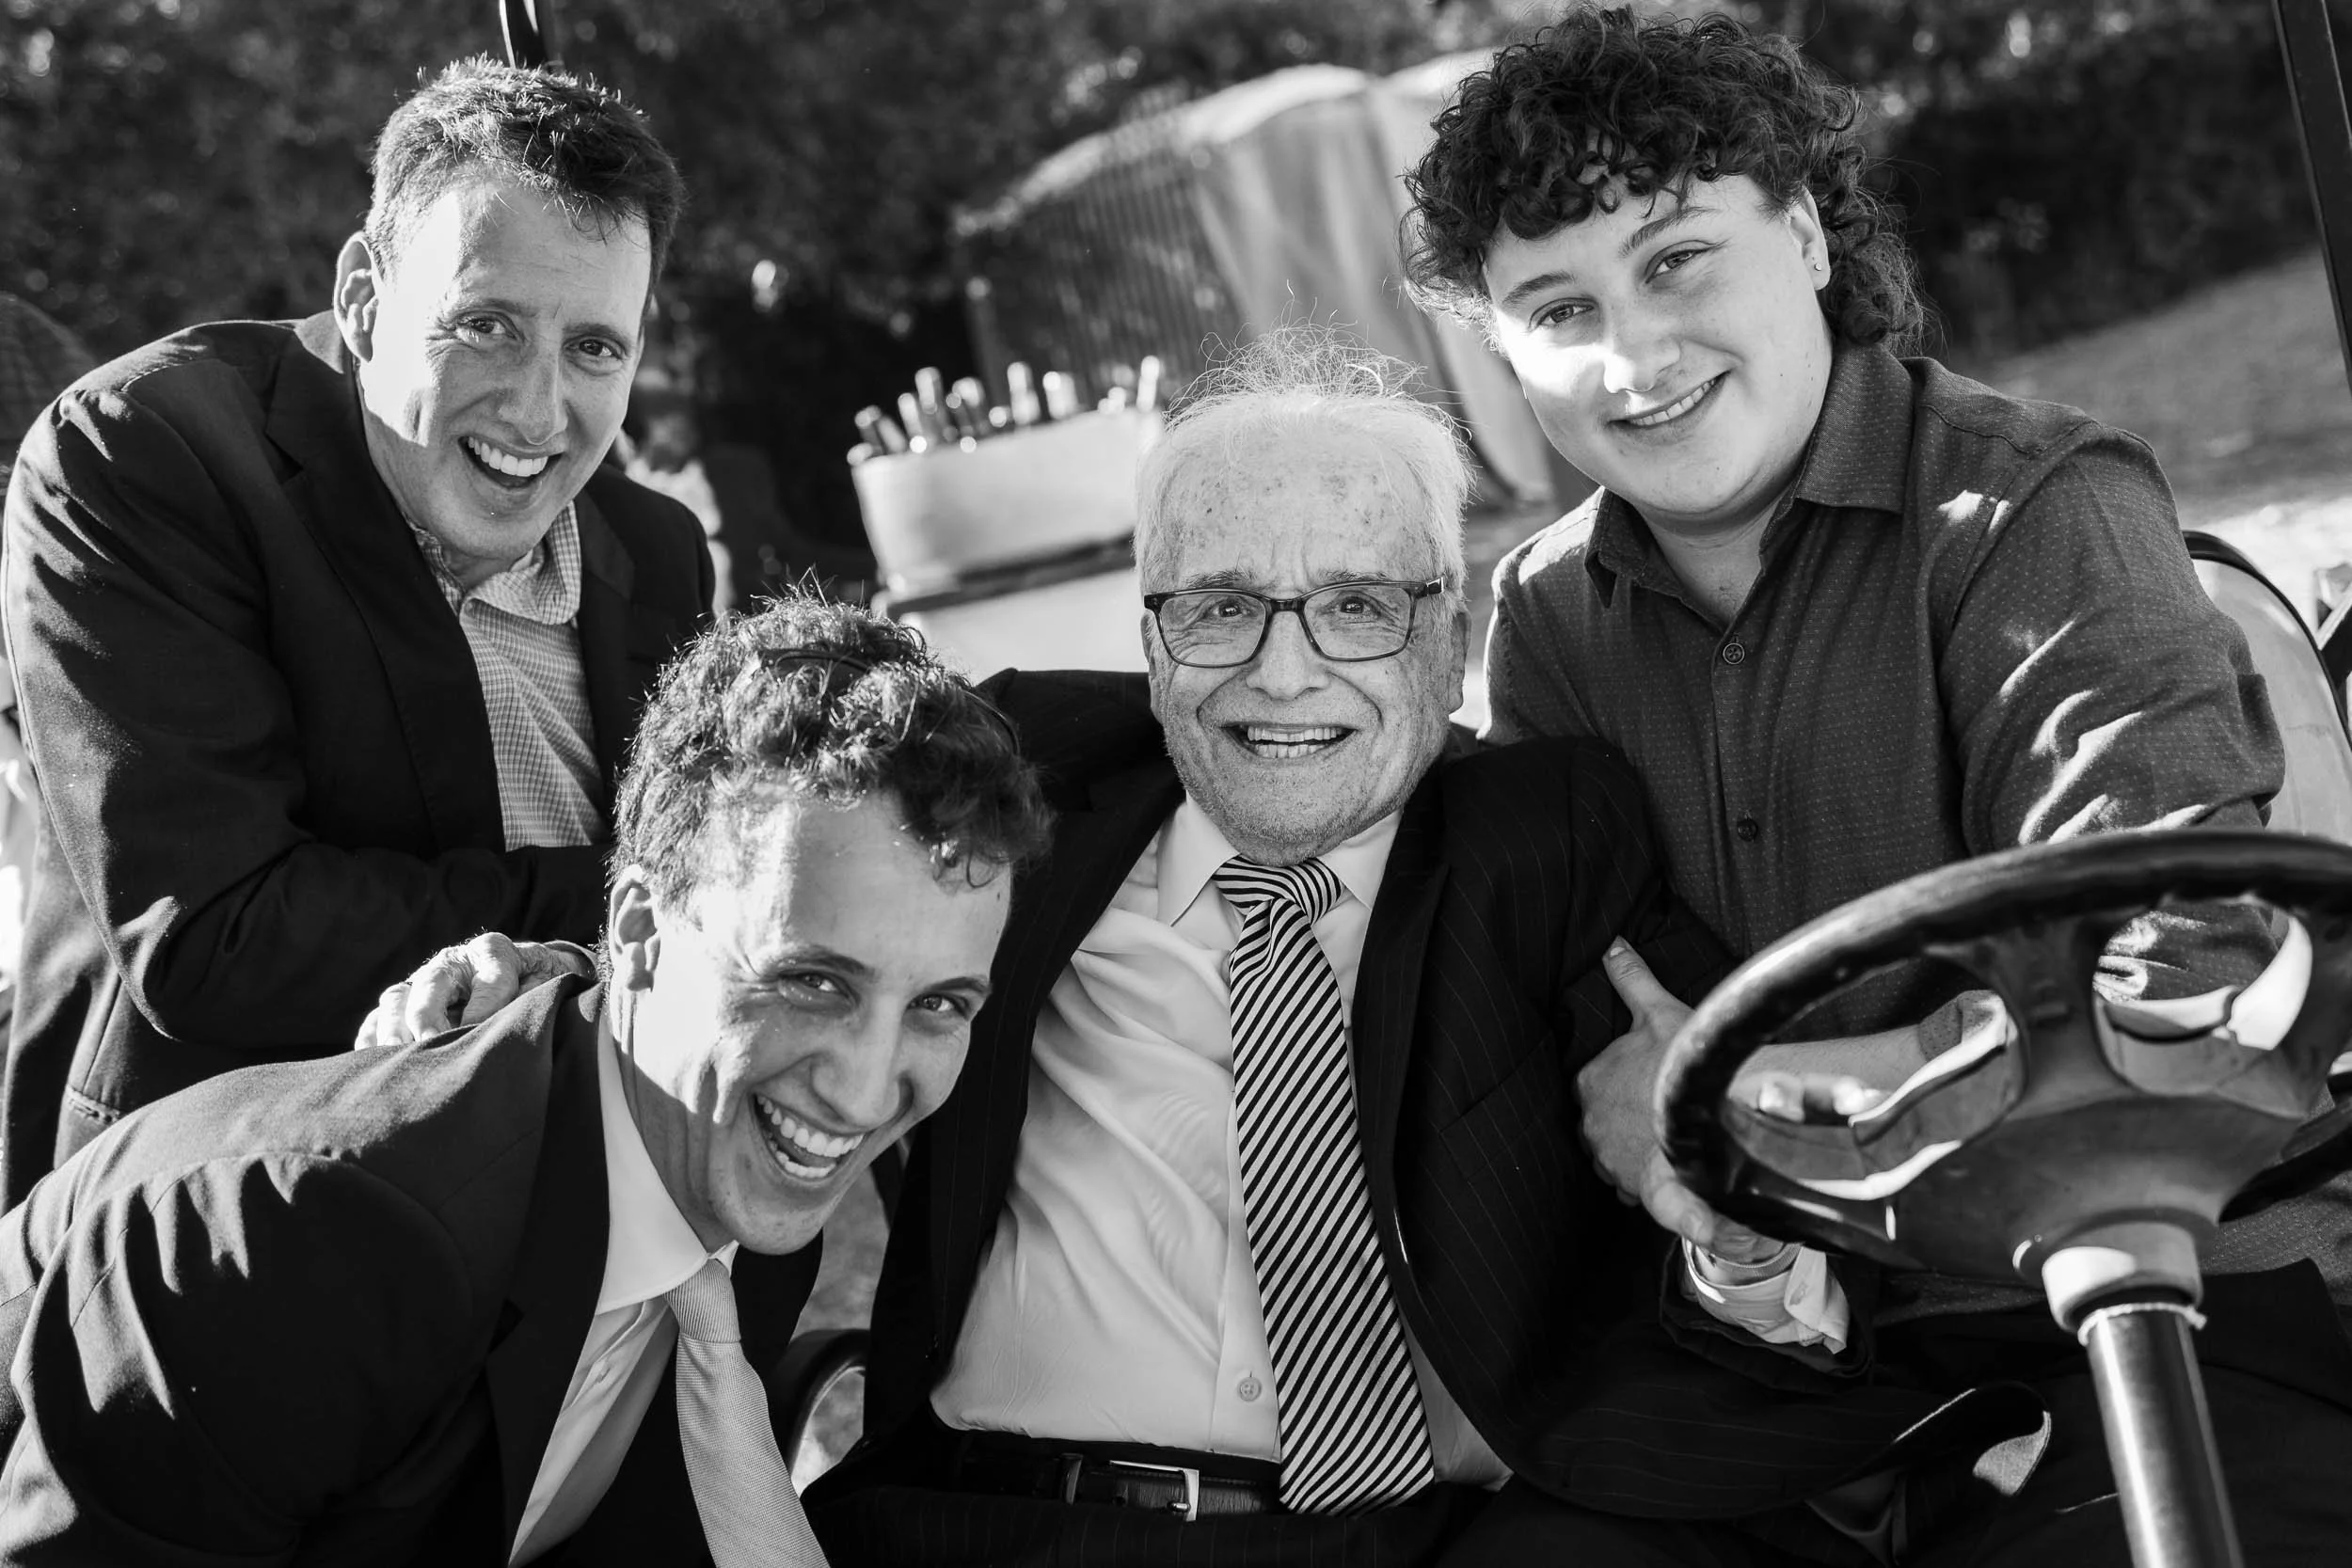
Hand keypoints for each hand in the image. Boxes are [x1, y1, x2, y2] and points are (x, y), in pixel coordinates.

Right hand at [353, 934, 591, 1049]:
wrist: (526, 973)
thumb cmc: (538, 982)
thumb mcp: (548, 982)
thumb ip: (534, 999)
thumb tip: (511, 1026)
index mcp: (494, 951)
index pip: (489, 980)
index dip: (485, 1009)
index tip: (478, 1033)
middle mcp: (452, 962)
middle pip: (429, 983)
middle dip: (426, 1016)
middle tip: (429, 1045)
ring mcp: (424, 981)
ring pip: (395, 998)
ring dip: (393, 1029)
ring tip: (400, 1060)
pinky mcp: (405, 1003)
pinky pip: (377, 1018)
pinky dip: (371, 1039)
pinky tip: (374, 1063)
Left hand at [1585, 939, 1722, 1248]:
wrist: (1716, 1110)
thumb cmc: (1685, 1059)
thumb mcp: (1658, 1010)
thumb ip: (1631, 978)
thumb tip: (1613, 944)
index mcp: (1588, 1082)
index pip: (1591, 1089)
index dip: (1617, 1090)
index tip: (1642, 1088)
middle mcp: (1589, 1124)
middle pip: (1601, 1126)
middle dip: (1623, 1124)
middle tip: (1658, 1117)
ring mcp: (1609, 1159)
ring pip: (1615, 1158)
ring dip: (1634, 1153)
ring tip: (1666, 1144)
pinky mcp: (1634, 1187)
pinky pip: (1634, 1189)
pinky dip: (1646, 1182)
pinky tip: (1668, 1173)